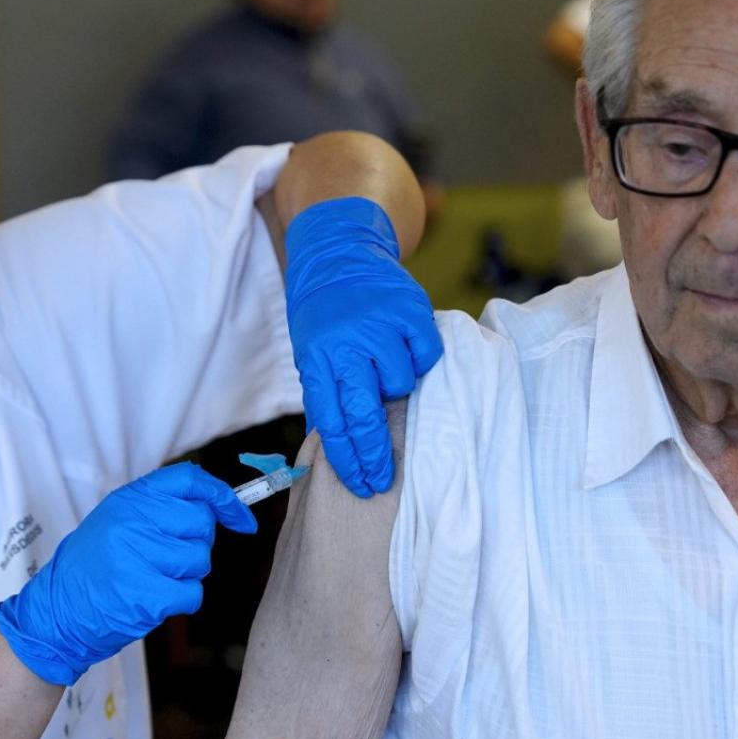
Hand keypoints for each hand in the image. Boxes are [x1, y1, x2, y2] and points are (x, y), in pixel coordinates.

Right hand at [0, 463, 254, 685]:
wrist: (56, 615)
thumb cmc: (94, 569)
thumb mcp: (117, 521)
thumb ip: (160, 508)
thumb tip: (218, 506)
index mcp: (129, 499)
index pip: (190, 480)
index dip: (223, 497)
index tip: (241, 518)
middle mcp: (134, 521)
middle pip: (202, 523)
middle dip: (197, 544)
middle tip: (169, 559)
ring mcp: (139, 557)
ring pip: (200, 560)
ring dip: (186, 575)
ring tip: (153, 579)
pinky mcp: (146, 594)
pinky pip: (192, 592)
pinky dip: (181, 600)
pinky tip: (154, 601)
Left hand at [285, 197, 442, 496]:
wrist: (340, 253)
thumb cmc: (325, 316)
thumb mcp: (311, 354)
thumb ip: (327, 394)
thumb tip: (339, 446)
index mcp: (318, 360)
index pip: (332, 423)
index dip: (348, 460)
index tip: (361, 485)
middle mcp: (346, 345)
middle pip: (365, 416)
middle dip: (375, 455)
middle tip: (383, 479)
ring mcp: (380, 326)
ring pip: (401, 385)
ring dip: (396, 385)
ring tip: (385, 365)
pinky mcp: (410, 311)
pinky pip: (425, 356)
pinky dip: (419, 358)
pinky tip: (406, 348)